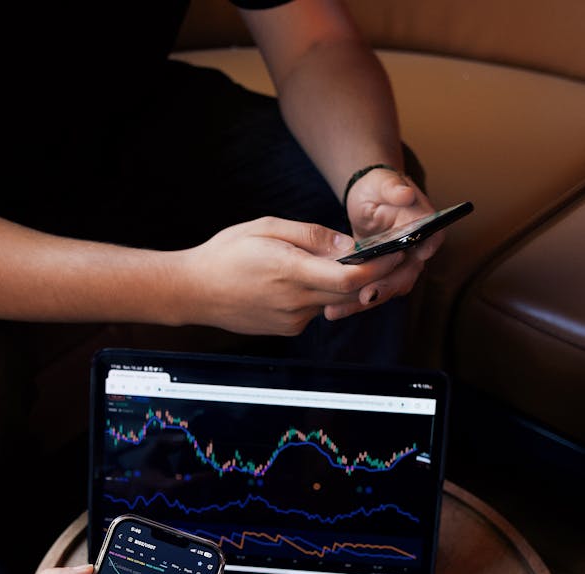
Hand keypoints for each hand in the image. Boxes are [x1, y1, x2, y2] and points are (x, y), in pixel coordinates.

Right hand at [181, 215, 404, 334]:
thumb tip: (348, 245)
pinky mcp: (287, 329)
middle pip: (348, 293)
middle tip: (385, 255)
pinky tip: (303, 278)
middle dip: (370, 275)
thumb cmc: (226, 254)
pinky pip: (315, 309)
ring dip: (341, 284)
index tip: (395, 253)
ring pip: (332, 301)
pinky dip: (319, 294)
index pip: (350, 278)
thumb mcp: (268, 227)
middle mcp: (295, 302)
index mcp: (291, 272)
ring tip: (339, 262)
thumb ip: (312, 236)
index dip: (378, 267)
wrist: (194, 291)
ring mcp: (292, 320)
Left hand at [341, 168, 443, 317]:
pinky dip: (352, 302)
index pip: (430, 242)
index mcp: (426, 227)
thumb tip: (405, 194)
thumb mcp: (385, 183)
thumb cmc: (380, 187)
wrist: (369, 200)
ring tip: (336, 311)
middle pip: (405, 275)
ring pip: (386, 290)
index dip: (419, 256)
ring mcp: (399, 268)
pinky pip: (369, 292)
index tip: (405, 265)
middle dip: (385, 288)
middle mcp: (416, 252)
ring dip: (363, 303)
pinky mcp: (380, 277)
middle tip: (365, 297)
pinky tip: (332, 309)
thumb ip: (394, 188)